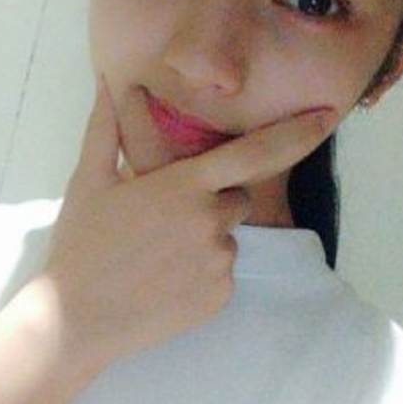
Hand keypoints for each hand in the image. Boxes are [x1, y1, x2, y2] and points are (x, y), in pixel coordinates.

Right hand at [35, 73, 336, 365]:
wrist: (75, 318)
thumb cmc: (80, 245)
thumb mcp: (88, 183)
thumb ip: (106, 129)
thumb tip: (107, 85)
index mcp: (184, 187)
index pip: (254, 153)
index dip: (295, 133)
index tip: (327, 116)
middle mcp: (211, 222)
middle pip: (235, 199)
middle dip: (210, 201)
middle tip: (164, 219)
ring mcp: (219, 263)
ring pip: (226, 238)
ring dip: (204, 239)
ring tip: (157, 256)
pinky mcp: (220, 298)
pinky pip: (223, 273)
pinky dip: (202, 273)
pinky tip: (164, 280)